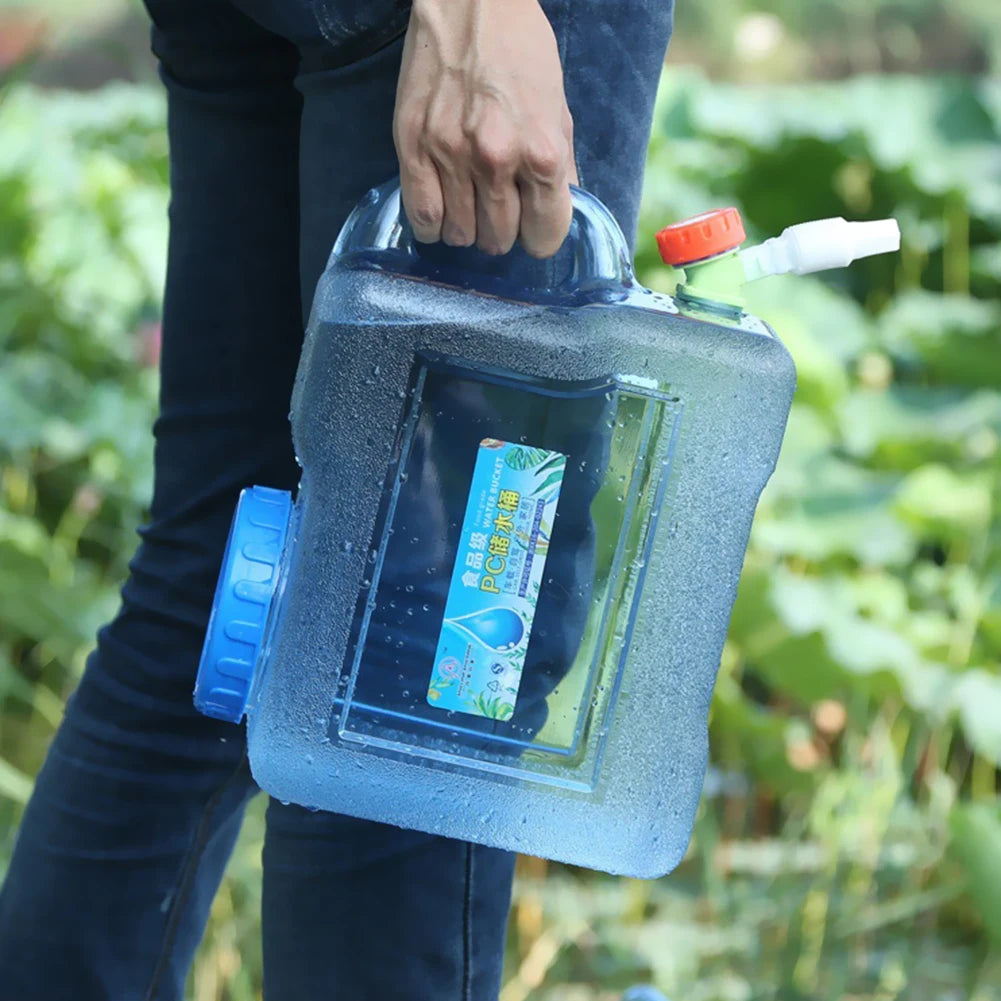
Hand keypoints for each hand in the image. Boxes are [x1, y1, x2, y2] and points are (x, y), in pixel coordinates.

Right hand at [393, 0, 577, 258]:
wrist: (472, 2)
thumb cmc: (521, 52)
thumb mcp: (558, 110)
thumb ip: (560, 169)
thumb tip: (556, 214)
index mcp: (542, 153)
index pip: (544, 236)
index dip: (539, 237)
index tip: (532, 227)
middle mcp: (497, 160)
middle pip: (499, 240)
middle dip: (502, 233)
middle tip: (498, 211)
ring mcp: (451, 155)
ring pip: (460, 235)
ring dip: (466, 228)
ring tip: (468, 207)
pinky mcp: (413, 146)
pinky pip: (422, 216)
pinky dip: (432, 226)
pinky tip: (440, 213)